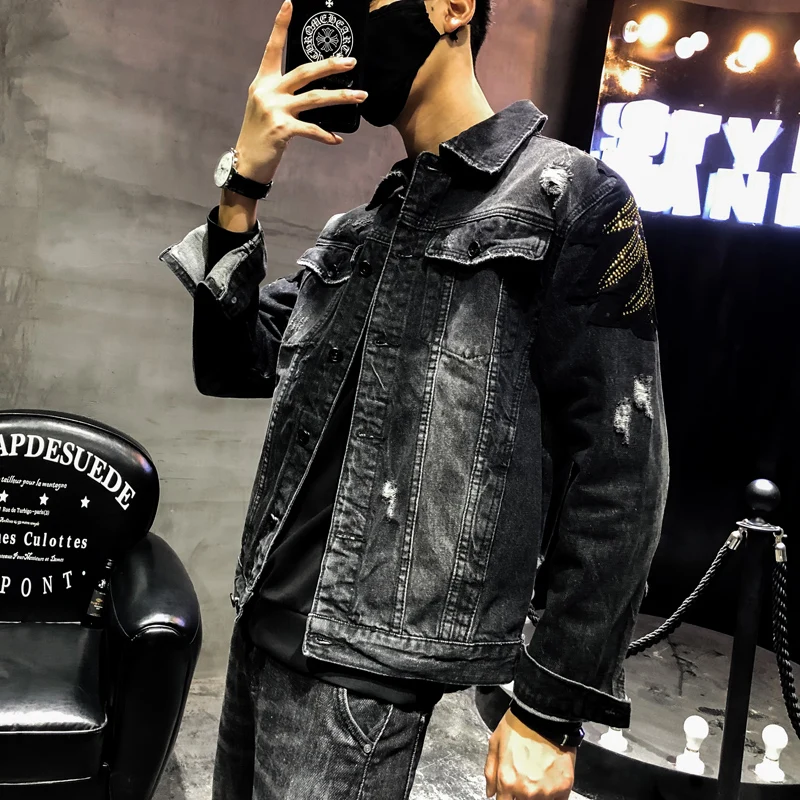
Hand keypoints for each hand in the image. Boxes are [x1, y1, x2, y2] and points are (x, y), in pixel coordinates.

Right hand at [234, 0, 367, 183]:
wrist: (246, 163)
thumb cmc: (259, 136)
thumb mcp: (265, 108)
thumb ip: (283, 95)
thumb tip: (312, 91)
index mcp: (263, 82)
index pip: (273, 49)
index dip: (280, 26)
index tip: (289, 4)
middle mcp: (268, 92)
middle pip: (304, 72)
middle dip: (330, 66)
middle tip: (351, 62)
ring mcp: (275, 110)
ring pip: (315, 98)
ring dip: (341, 98)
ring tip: (360, 97)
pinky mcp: (282, 129)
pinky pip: (312, 129)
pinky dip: (327, 135)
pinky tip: (337, 138)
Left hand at [484, 710, 576, 798]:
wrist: (545, 714)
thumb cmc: (520, 725)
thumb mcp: (495, 743)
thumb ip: (490, 772)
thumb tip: (490, 792)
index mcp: (507, 780)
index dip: (505, 797)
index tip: (509, 793)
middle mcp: (526, 790)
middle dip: (520, 796)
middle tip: (524, 779)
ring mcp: (546, 791)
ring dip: (537, 795)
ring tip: (537, 776)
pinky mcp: (564, 787)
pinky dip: (552, 794)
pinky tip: (549, 780)